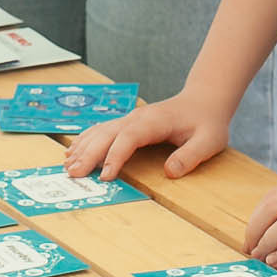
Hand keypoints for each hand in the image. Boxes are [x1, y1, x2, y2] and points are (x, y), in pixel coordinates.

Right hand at [64, 90, 232, 181]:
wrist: (203, 100)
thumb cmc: (207, 122)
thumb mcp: (208, 141)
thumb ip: (190, 156)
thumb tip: (170, 172)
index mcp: (153, 121)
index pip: (128, 138)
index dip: (114, 156)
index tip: (105, 176)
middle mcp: (136, 117)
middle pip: (106, 134)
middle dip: (88, 154)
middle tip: (73, 174)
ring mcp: (130, 118)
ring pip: (100, 131)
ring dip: (83, 147)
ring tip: (68, 166)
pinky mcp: (128, 122)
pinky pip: (102, 130)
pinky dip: (86, 139)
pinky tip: (74, 150)